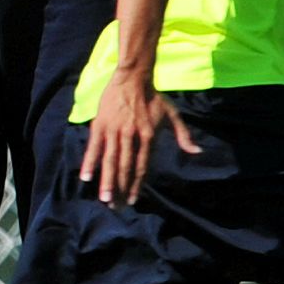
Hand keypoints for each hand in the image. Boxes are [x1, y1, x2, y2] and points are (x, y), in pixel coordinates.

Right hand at [79, 72, 199, 206]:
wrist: (133, 76)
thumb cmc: (153, 97)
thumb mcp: (172, 114)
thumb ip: (183, 135)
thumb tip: (197, 152)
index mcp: (148, 135)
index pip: (142, 166)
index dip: (136, 184)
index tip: (133, 200)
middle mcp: (132, 135)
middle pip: (125, 168)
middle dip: (121, 189)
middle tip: (116, 207)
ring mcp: (115, 129)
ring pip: (110, 160)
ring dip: (107, 181)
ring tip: (105, 199)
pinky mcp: (101, 123)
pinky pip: (94, 146)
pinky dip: (89, 162)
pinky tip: (85, 177)